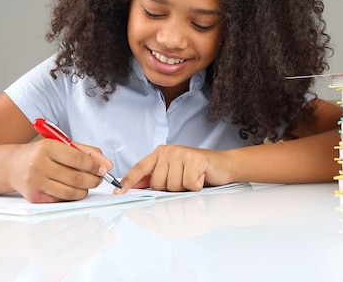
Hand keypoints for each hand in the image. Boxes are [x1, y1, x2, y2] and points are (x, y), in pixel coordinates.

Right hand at [8, 139, 111, 202]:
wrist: (12, 166)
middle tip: (98, 179)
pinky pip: (61, 200)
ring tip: (86, 185)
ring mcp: (35, 182)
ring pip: (70, 193)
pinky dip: (71, 196)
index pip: (78, 159)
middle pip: (76, 178)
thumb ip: (87, 152)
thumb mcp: (62, 146)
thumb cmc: (41, 154)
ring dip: (84, 191)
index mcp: (47, 147)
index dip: (95, 166)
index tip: (103, 170)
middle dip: (94, 180)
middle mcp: (38, 164)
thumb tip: (107, 165)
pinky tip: (70, 189)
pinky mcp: (34, 197)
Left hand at [116, 145, 234, 192]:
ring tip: (193, 179)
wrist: (223, 166)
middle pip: (157, 183)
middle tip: (184, 181)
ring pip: (173, 185)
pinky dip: (196, 186)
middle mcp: (168, 151)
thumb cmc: (197, 172)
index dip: (129, 180)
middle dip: (170, 189)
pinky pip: (188, 183)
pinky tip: (201, 178)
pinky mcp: (194, 158)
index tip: (119, 192)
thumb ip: (155, 178)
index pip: (140, 168)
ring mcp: (181, 153)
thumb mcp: (174, 174)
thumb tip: (134, 187)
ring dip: (185, 188)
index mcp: (159, 154)